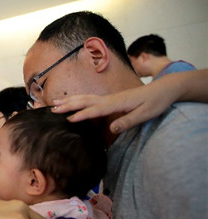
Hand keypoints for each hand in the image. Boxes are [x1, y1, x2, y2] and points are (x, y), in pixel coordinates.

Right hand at [51, 77, 185, 133]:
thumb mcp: (145, 114)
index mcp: (117, 103)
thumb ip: (128, 121)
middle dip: (68, 105)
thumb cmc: (156, 102)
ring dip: (70, 100)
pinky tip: (72, 102)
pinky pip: (90, 98)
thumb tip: (112, 129)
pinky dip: (78, 99)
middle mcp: (110, 98)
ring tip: (55, 103)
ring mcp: (109, 97)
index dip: (82, 114)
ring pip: (85, 97)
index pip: (95, 109)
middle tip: (53, 109)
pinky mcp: (111, 98)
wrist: (165, 89)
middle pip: (85, 100)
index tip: (69, 119)